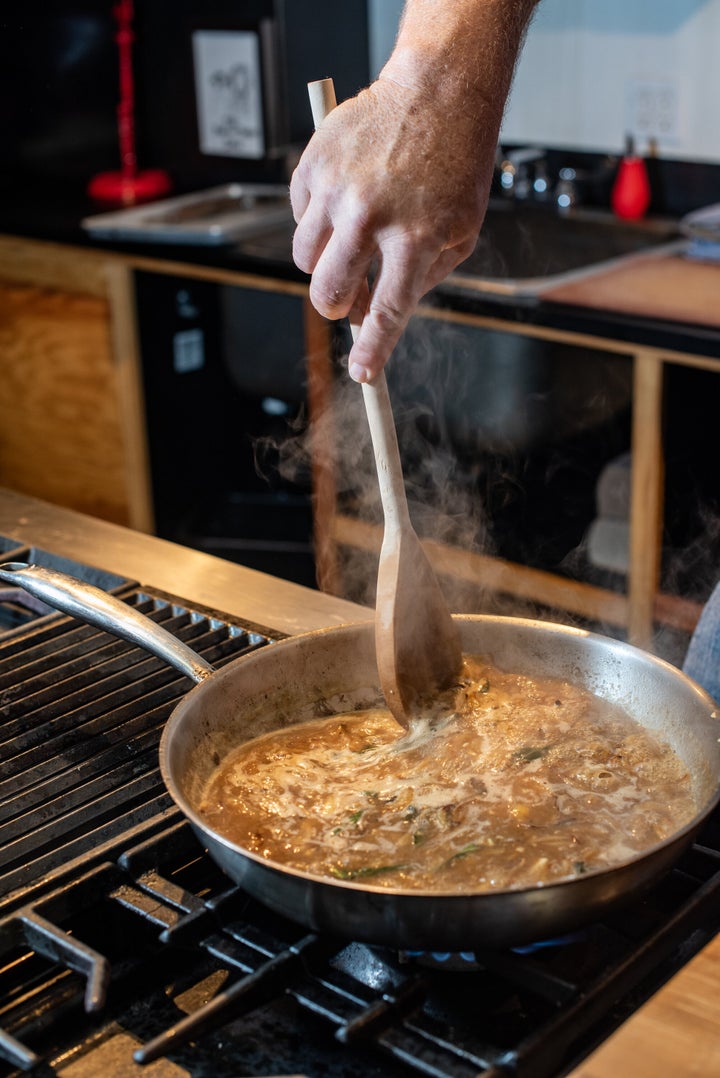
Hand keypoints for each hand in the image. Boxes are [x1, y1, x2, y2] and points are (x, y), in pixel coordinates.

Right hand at [290, 75, 493, 382]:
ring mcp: (337, 189)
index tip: (361, 374)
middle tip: (350, 299)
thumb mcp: (461, 231)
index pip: (386, 312)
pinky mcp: (314, 165)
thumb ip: (422, 277)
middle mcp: (370, 216)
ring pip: (304, 257)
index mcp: (415, 238)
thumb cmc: (455, 165)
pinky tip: (345, 199)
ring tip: (349, 241)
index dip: (372, 350)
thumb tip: (380, 314)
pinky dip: (316, 219)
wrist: (437, 94)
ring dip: (322, 263)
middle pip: (329, 291)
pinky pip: (299, 215)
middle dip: (336, 306)